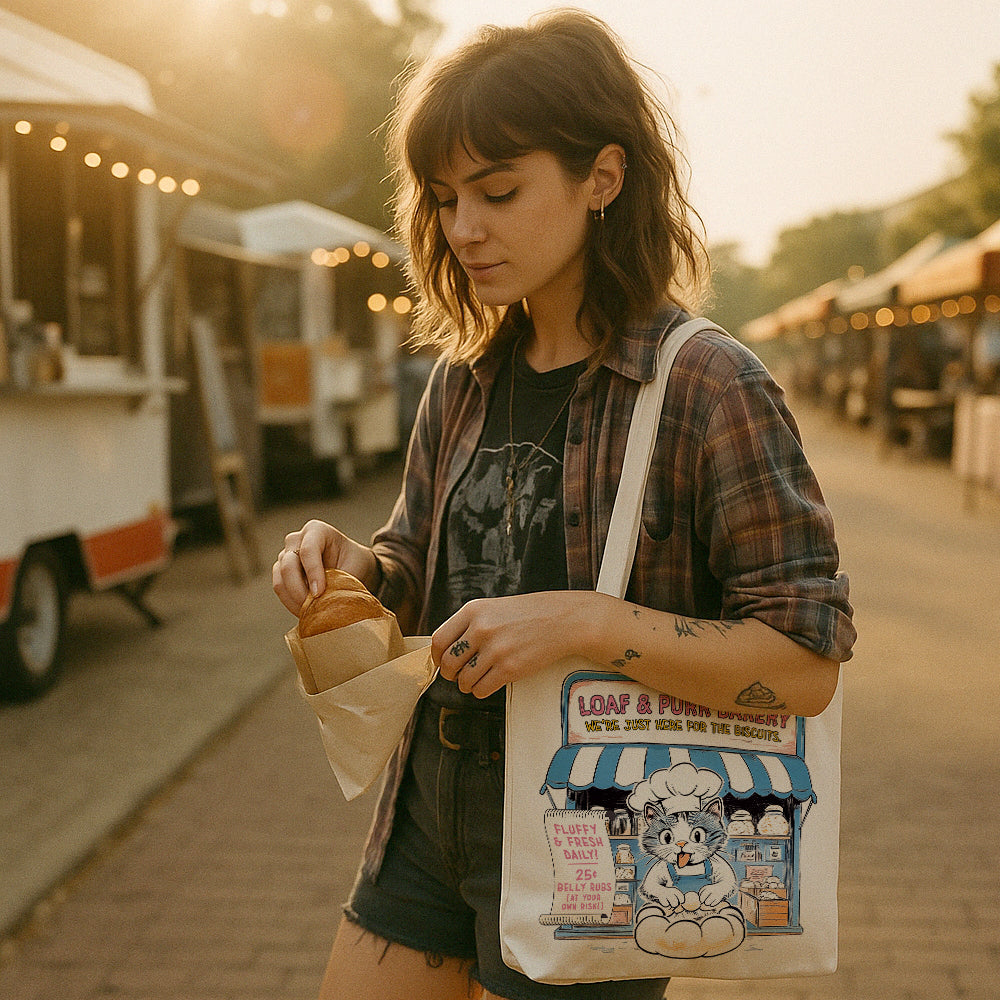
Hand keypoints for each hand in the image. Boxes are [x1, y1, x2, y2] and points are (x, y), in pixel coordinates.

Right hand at [272, 519, 378, 615]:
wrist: (352, 567)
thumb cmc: (354, 564)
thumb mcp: (353, 568)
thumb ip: (339, 581)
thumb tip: (327, 603)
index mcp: (317, 530)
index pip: (308, 550)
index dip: (313, 572)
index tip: (320, 593)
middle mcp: (297, 539)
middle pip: (288, 564)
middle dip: (299, 590)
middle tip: (312, 608)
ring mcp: (286, 554)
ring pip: (280, 578)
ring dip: (293, 599)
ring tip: (311, 612)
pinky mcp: (281, 571)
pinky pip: (279, 588)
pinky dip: (290, 602)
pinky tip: (305, 610)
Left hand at [431, 591, 596, 698]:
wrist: (562, 619)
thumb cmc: (528, 614)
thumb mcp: (493, 608)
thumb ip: (469, 624)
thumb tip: (446, 649)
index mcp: (473, 611)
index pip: (438, 640)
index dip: (437, 656)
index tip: (441, 662)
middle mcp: (481, 629)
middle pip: (448, 663)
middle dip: (450, 674)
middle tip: (458, 674)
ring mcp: (495, 650)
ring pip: (463, 680)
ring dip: (467, 684)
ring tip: (477, 678)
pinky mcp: (509, 669)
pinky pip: (481, 690)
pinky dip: (481, 691)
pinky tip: (489, 682)